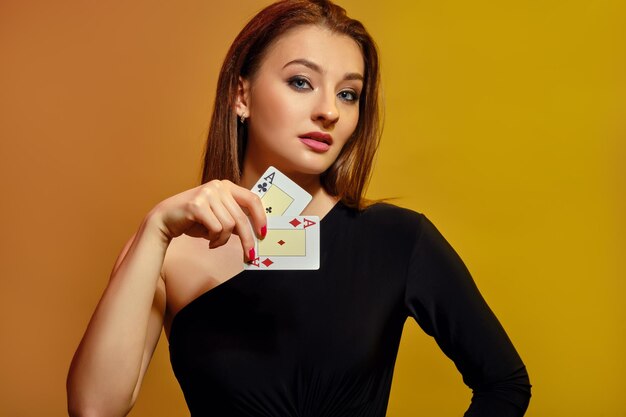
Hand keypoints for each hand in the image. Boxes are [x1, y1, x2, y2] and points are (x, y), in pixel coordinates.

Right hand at [148, 180, 265, 259]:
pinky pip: (216, 229)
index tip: (263, 234)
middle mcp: (218, 186)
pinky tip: (208, 240)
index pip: (252, 199)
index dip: (261, 217)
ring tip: (214, 241)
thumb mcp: (218, 217)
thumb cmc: (194, 219)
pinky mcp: (197, 205)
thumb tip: (255, 232)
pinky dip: (214, 239)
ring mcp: (207, 194)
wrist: (165, 219)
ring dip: (223, 240)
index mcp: (226, 186)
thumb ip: (235, 219)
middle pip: (241, 217)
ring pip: (229, 225)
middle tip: (250, 255)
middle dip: (247, 239)